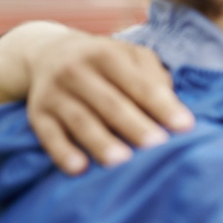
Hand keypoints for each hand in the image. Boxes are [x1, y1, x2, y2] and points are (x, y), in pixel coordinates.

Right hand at [0, 22, 194, 174]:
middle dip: (135, 125)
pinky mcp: (38, 114)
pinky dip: (63, 152)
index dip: (162, 105)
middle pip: (110, 103)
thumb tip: (172, 104)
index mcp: (107, 55)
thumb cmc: (106, 61)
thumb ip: (153, 75)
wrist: (49, 53)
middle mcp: (78, 71)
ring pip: (81, 120)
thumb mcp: (130, 56)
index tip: (185, 126)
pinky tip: (79, 168)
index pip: (139, 83)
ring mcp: (55, 93)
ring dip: (101, 141)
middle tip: (157, 145)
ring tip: (121, 161)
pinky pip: (49, 136)